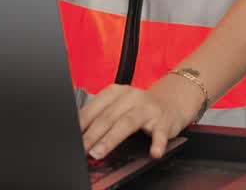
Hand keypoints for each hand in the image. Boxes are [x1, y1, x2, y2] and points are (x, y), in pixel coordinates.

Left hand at [79, 75, 204, 159]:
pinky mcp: (164, 121)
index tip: (72, 138)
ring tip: (99, 153)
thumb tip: (79, 135)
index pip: (94, 108)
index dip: (82, 124)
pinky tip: (154, 152)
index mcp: (116, 92)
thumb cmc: (140, 106)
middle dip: (92, 135)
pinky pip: (160, 133)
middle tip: (82, 150)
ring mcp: (148, 109)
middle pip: (108, 117)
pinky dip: (157, 143)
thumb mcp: (119, 105)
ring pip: (127, 123)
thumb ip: (101, 116)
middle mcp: (131, 97)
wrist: (173, 99)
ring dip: (111, 139)